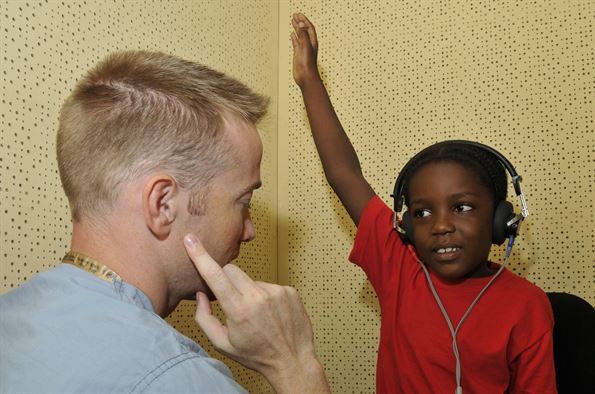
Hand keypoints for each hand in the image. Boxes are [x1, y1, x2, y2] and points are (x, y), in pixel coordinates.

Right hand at [184, 233, 329, 393]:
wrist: (292, 361)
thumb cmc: (256, 355)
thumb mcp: (223, 344)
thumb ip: (205, 318)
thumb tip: (200, 295)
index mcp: (239, 309)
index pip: (215, 275)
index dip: (200, 255)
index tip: (190, 239)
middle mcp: (258, 296)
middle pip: (231, 271)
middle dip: (225, 280)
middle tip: (230, 301)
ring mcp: (277, 291)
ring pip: (251, 280)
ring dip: (248, 292)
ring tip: (258, 316)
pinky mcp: (289, 290)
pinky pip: (269, 285)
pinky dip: (265, 296)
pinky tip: (271, 314)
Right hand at [291, 13, 319, 87]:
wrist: (306, 78)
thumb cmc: (307, 65)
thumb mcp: (305, 47)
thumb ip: (303, 35)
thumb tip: (300, 24)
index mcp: (312, 42)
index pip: (308, 27)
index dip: (304, 20)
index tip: (298, 14)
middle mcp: (308, 44)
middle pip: (304, 30)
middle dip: (300, 22)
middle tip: (295, 15)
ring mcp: (303, 49)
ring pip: (300, 36)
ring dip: (296, 28)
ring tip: (293, 22)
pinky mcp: (298, 54)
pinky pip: (296, 43)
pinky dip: (294, 38)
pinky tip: (292, 35)